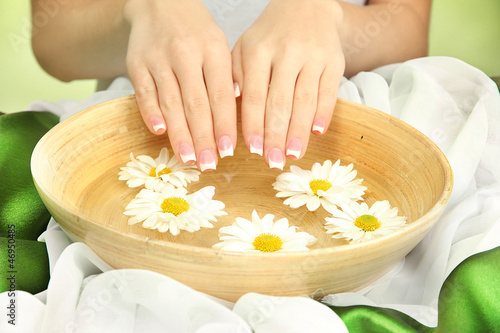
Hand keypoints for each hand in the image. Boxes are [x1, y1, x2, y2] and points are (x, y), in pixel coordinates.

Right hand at [124, 0, 236, 171]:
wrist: (160, 3)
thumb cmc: (196, 32)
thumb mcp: (219, 47)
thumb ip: (227, 79)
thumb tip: (237, 117)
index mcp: (212, 50)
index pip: (220, 95)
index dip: (224, 125)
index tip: (228, 150)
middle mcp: (185, 53)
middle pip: (196, 103)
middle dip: (203, 138)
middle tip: (209, 164)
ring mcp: (158, 58)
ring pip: (170, 102)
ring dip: (179, 133)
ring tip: (188, 158)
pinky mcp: (137, 63)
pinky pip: (144, 92)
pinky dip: (151, 113)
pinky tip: (159, 132)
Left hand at [232, 0, 344, 168]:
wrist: (306, 6)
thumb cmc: (270, 35)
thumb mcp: (244, 48)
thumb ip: (236, 77)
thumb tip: (230, 114)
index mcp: (259, 50)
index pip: (255, 95)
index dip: (254, 125)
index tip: (252, 149)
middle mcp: (287, 52)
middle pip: (280, 102)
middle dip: (276, 136)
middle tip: (273, 162)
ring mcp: (313, 56)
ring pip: (305, 100)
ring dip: (298, 132)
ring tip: (293, 155)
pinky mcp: (334, 61)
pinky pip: (329, 92)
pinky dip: (324, 114)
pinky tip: (317, 133)